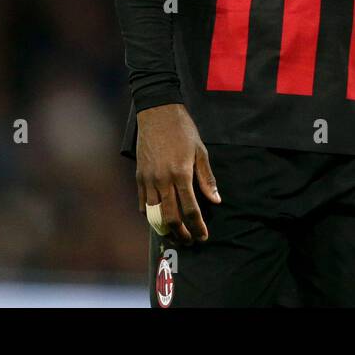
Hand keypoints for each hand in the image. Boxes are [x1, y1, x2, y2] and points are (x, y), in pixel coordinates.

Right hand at [135, 103, 220, 243]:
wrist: (157, 112)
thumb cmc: (182, 130)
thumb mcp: (200, 151)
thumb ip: (207, 178)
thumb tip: (216, 200)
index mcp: (181, 174)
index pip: (190, 209)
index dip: (197, 226)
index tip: (203, 236)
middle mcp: (163, 180)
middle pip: (171, 217)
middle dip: (181, 233)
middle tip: (189, 241)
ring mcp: (148, 179)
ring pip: (154, 214)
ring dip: (165, 229)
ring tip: (174, 235)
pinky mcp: (139, 176)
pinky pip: (142, 203)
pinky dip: (150, 216)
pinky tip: (158, 220)